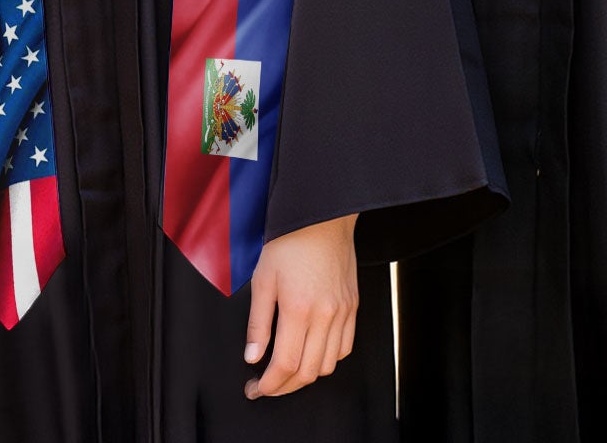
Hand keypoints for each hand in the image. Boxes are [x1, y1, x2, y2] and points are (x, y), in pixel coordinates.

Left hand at [244, 213, 357, 398]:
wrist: (321, 217)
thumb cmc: (289, 242)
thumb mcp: (262, 278)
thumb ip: (258, 322)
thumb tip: (253, 356)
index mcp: (299, 309)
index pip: (286, 364)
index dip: (270, 384)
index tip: (256, 389)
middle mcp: (325, 316)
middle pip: (308, 372)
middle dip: (284, 387)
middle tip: (265, 386)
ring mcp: (343, 313)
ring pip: (328, 365)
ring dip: (306, 376)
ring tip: (286, 371)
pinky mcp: (353, 308)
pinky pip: (345, 348)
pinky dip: (328, 359)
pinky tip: (312, 353)